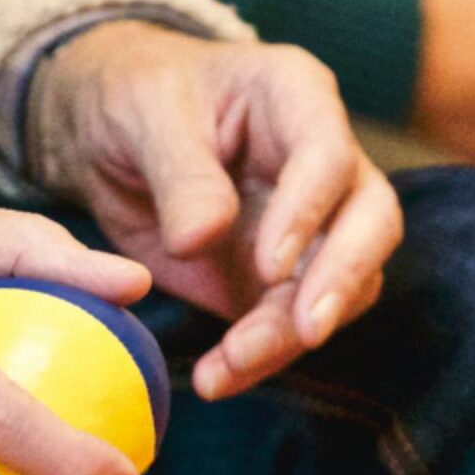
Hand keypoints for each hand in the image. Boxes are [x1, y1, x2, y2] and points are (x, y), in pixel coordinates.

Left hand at [28, 23, 402, 402]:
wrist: (105, 132)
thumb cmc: (134, 97)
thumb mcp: (144, 116)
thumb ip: (180, 174)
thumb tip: (203, 239)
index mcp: (295, 97)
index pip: (329, 155)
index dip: (309, 212)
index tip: (269, 264)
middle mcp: (323, 161)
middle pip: (370, 222)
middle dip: (341, 280)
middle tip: (305, 331)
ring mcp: (312, 222)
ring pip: (342, 285)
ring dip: (293, 333)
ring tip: (230, 365)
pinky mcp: (281, 277)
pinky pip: (291, 322)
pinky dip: (261, 356)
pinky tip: (218, 378)